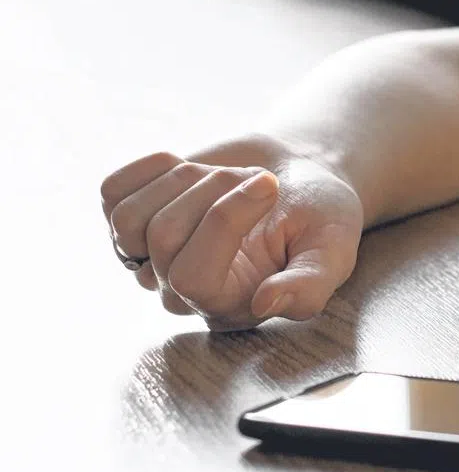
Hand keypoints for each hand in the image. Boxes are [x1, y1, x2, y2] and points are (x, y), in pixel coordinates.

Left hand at [100, 142, 363, 330]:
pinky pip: (112, 193)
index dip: (224, 223)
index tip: (268, 184)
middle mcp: (181, 289)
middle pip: (162, 238)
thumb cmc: (320, 217)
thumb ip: (309, 287)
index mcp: (228, 304)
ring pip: (128, 219)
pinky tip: (188, 166)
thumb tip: (265, 304)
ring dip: (182, 179)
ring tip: (224, 177)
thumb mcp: (333, 251)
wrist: (299, 176)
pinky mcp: (133, 217)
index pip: (193, 277)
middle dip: (214, 190)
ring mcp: (150, 254)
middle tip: (256, 179)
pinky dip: (151, 167)